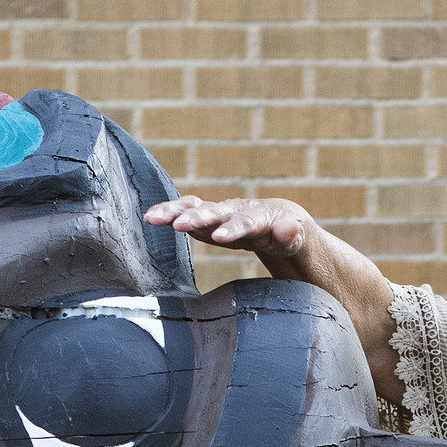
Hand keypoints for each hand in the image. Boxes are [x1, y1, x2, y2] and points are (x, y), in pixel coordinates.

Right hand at [145, 196, 310, 259]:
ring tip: (153, 218)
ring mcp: (220, 213)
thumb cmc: (287, 234)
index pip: (247, 222)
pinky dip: (170, 213)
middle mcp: (236, 210)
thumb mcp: (295, 238)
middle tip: (180, 225)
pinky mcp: (207, 218)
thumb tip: (289, 227)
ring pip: (196, 207)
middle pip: (216, 211)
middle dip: (198, 217)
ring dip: (176, 212)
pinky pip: (187, 212)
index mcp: (260, 217)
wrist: (278, 221)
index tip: (220, 237)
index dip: (234, 229)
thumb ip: (291, 235)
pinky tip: (151, 217)